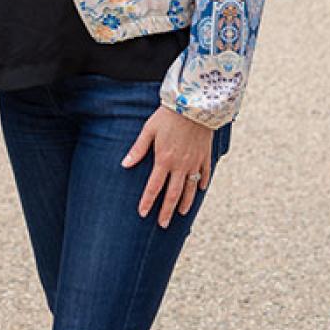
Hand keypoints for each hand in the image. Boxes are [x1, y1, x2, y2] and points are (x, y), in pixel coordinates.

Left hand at [121, 106, 214, 227]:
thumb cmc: (168, 116)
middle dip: (167, 211)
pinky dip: (201, 183)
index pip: (153, 187)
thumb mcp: (149, 130)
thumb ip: (138, 149)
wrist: (194, 105)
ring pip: (190, 188)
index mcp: (164, 160)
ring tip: (180, 213)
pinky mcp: (205, 156)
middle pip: (173, 194)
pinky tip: (199, 189)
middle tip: (163, 224)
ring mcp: (194, 162)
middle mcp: (180, 165)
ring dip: (185, 203)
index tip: (143, 213)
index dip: (147, 201)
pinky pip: (204, 174)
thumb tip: (124, 164)